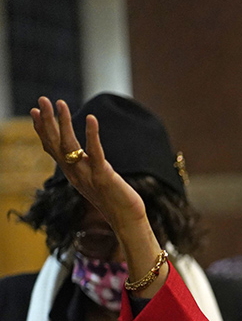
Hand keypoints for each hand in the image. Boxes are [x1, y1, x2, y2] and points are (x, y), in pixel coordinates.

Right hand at [30, 97, 146, 230]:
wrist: (126, 221)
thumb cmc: (114, 200)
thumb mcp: (92, 180)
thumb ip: (84, 166)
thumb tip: (79, 153)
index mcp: (71, 173)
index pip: (51, 148)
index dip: (42, 130)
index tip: (35, 111)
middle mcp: (74, 174)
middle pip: (56, 143)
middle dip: (48, 120)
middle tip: (42, 99)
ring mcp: (87, 175)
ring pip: (69, 146)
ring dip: (63, 123)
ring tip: (60, 103)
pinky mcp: (103, 177)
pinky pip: (95, 153)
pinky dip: (92, 135)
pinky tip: (91, 118)